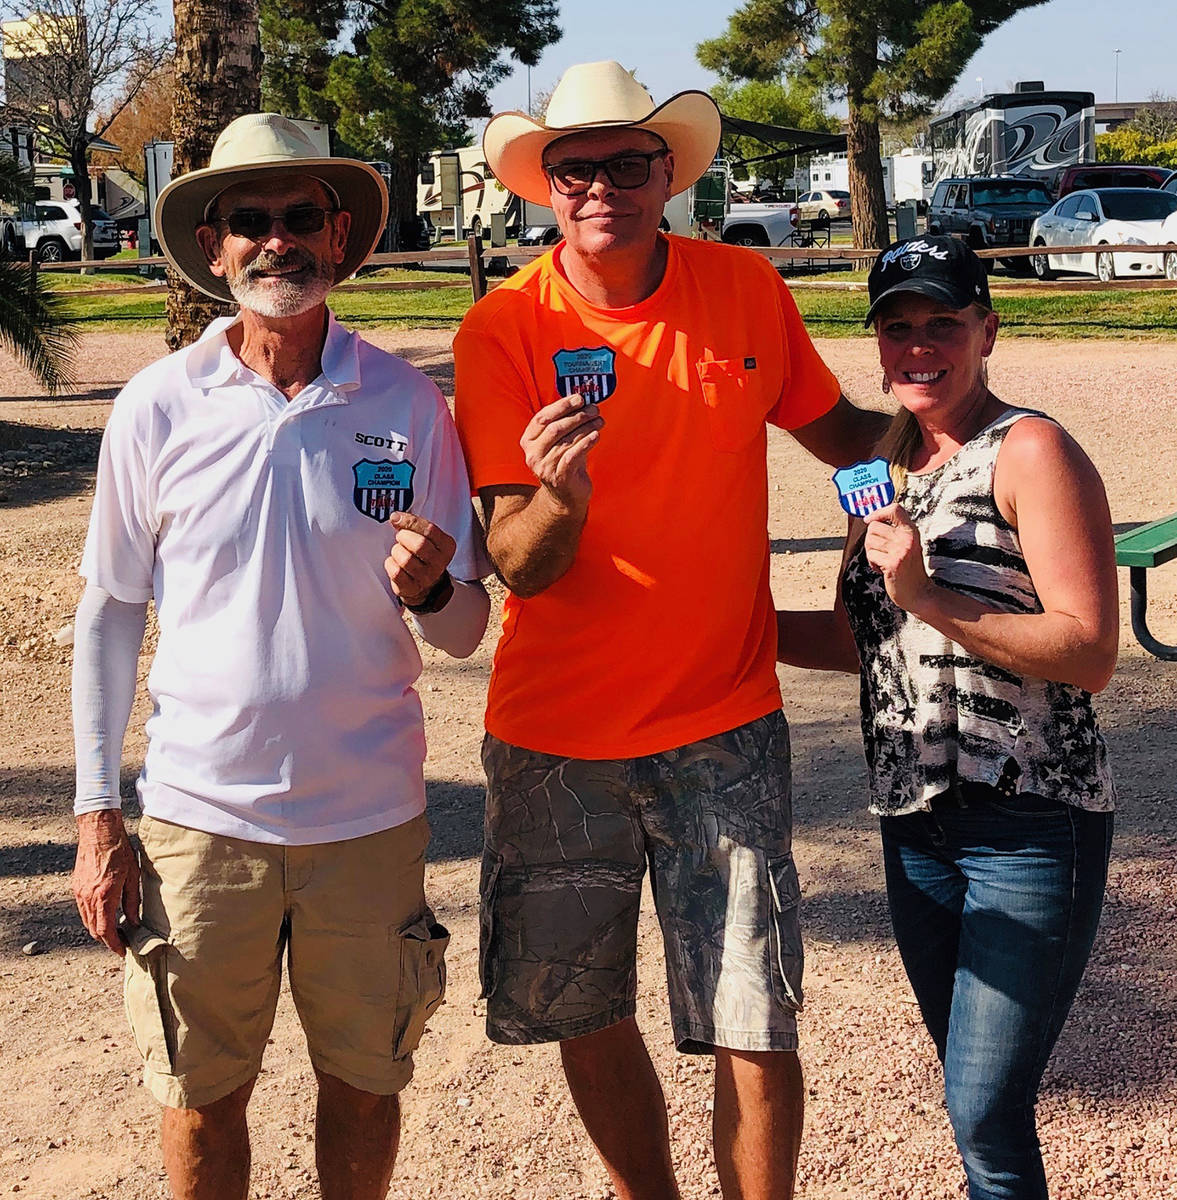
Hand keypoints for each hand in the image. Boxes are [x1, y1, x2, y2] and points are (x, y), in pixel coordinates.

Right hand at [72, 809, 139, 955]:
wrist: (98, 832)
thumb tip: (134, 922)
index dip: (114, 945)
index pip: (105, 931)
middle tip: (121, 944)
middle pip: (94, 929)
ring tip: (115, 932)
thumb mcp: (132, 876)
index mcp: (103, 896)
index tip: (122, 951)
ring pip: (87, 921)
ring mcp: (79, 892)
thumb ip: (132, 901)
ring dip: (99, 930)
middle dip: (107, 940)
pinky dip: (93, 918)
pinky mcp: (76, 887)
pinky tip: (105, 916)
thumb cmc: (120, 851)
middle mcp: (87, 897)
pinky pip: (83, 910)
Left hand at [385, 512, 455, 606]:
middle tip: (400, 537)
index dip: (410, 521)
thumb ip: (414, 525)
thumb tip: (395, 518)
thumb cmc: (423, 556)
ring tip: (398, 552)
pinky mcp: (411, 588)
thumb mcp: (426, 537)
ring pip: (406, 560)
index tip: (397, 518)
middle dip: (404, 537)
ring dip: (396, 551)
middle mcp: (439, 563)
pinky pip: (396, 572)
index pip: (429, 529)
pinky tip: (394, 563)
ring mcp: (426, 578)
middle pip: (419, 545)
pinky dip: (390, 564)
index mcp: (446, 546)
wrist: (426, 585)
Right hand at [520, 394, 603, 511]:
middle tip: (594, 409)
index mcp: (529, 441)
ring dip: (586, 427)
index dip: (561, 406)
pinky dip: (586, 442)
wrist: (566, 496)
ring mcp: (545, 467)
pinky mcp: (559, 477)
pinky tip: (596, 435)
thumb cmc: (564, 462)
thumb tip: (584, 400)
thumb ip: (565, 422)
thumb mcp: (560, 441)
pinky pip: (573, 455)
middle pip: (554, 428)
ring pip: (566, 440)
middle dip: (577, 415)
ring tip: (599, 421)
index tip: (579, 398)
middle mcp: (533, 454)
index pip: (542, 417)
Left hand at [863, 503, 934, 614]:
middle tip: (880, 552)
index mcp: (911, 530)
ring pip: (869, 541)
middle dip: (871, 540)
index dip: (878, 512)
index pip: (895, 509)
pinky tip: (882, 569)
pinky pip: (871, 556)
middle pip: (874, 527)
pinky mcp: (893, 563)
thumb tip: (870, 519)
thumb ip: (894, 532)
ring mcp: (900, 550)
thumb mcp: (907, 544)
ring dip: (871, 552)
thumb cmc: (909, 569)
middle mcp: (907, 538)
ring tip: (883, 560)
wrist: (919, 593)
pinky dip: (873, 563)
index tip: (869, 519)